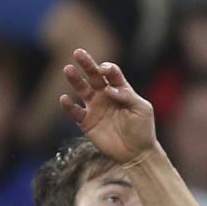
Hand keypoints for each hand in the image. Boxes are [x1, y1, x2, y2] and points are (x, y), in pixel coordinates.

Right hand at [59, 49, 159, 164]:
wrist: (136, 153)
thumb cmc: (143, 129)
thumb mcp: (142, 109)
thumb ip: (127, 96)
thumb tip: (109, 89)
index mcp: (120, 90)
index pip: (112, 73)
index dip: (108, 69)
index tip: (105, 70)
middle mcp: (105, 95)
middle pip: (94, 76)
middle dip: (87, 64)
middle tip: (78, 52)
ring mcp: (95, 108)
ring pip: (82, 89)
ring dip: (75, 80)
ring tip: (68, 69)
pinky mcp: (86, 122)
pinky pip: (75, 112)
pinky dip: (68, 106)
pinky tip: (63, 98)